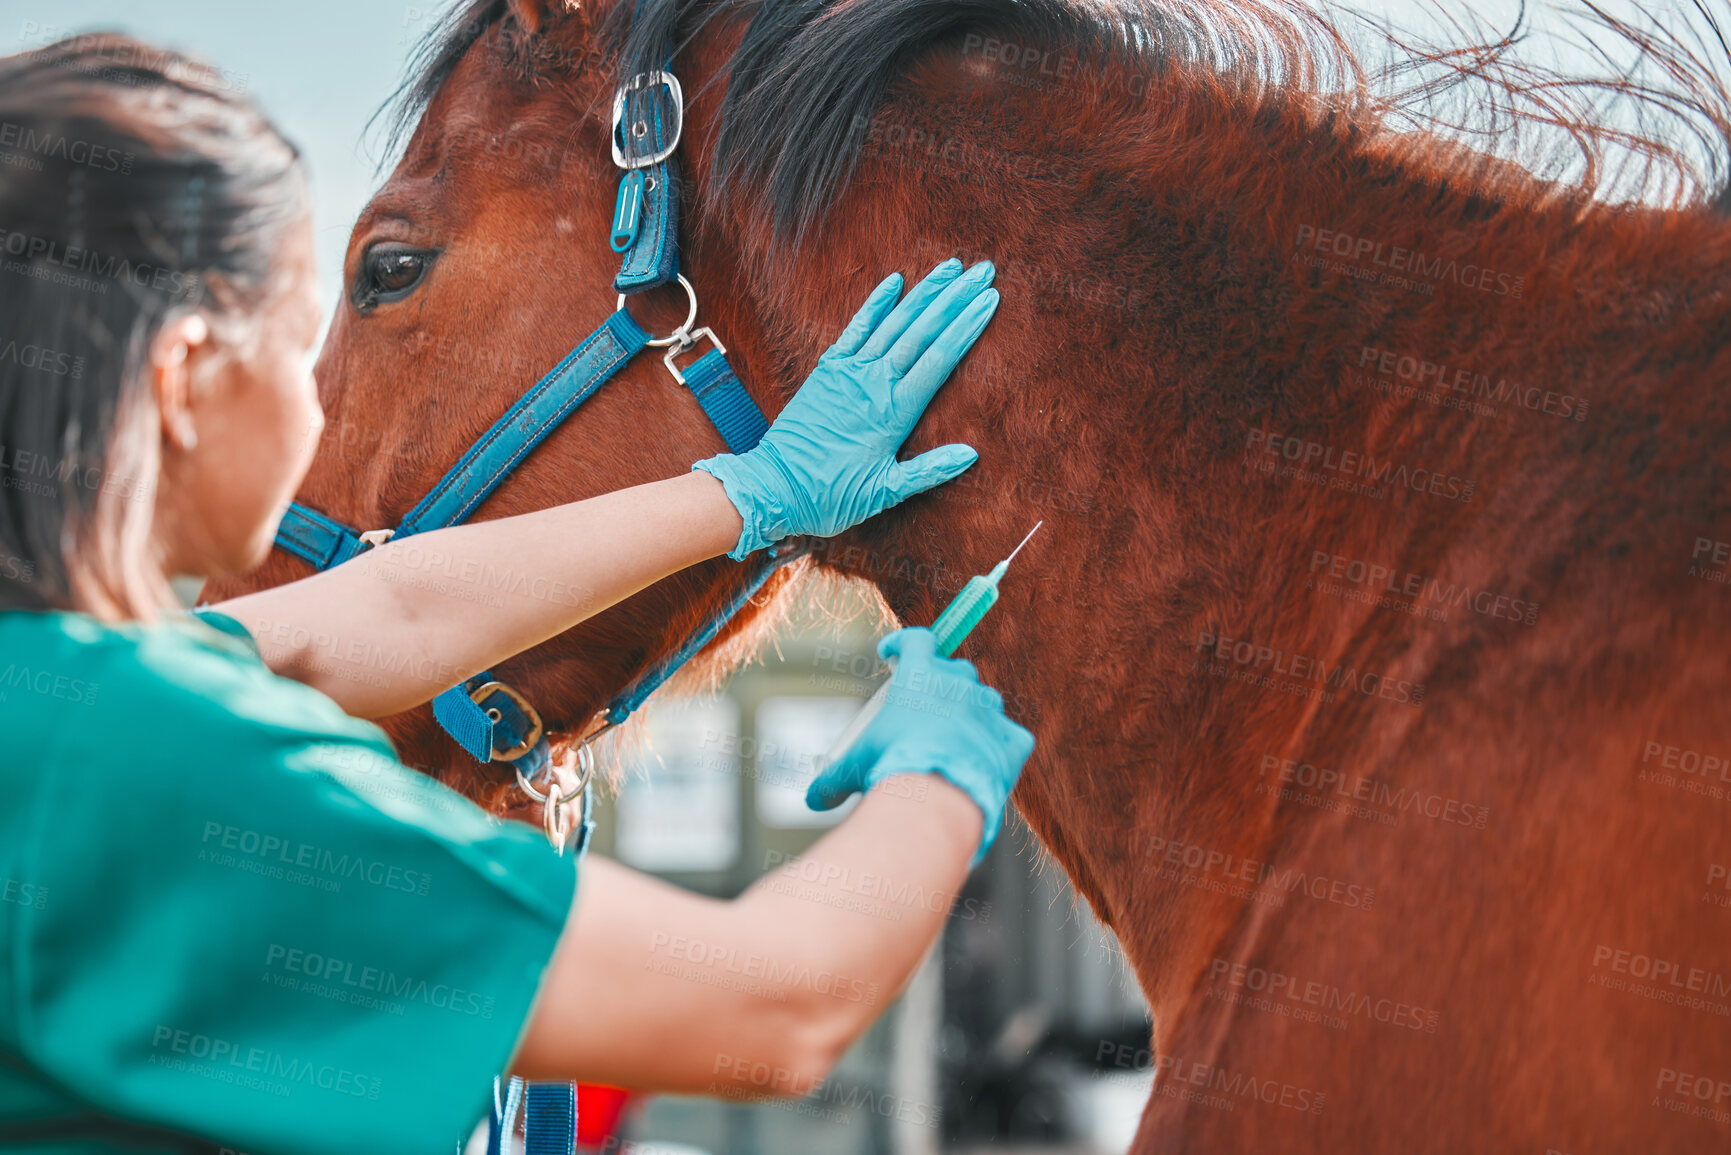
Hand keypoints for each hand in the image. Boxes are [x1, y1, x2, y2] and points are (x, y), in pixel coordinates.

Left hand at [693, 258, 997, 559]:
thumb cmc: (830, 496)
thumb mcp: (884, 492)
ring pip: (894, 323)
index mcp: (895, 412)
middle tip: (983, 271)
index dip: (967, 326)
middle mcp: (874, 383)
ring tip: (950, 267)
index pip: (940, 359)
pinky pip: (856, 328)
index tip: (990, 299)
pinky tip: (894, 281)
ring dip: (923, 293)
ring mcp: (849, 372)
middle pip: (923, 331)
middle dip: (955, 298)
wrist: (773, 487)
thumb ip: (929, 471)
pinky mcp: (827, 370)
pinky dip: (875, 304)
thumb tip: (971, 454)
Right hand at [806, 628, 1034, 866]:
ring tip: (953, 742)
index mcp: (920, 674)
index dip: (903, 643)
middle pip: (955, 670)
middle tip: (925, 708)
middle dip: (941, 683)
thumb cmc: (889, 772)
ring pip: (984, 702)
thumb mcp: (852, 771)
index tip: (892, 654)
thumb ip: (832, 780)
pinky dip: (999, 747)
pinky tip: (984, 762)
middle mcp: (959, 683)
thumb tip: (814, 800)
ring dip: (971, 714)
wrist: (937, 801)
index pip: (916, 639)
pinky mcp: (1012, 740)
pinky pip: (1011, 737)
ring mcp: (990, 710)